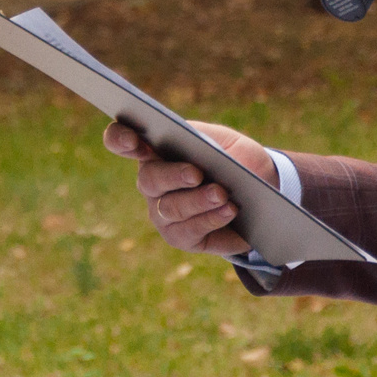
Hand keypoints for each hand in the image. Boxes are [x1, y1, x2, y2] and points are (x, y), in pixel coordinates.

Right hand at [102, 119, 275, 256]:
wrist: (258, 192)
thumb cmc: (236, 160)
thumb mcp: (226, 141)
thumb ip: (210, 143)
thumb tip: (201, 155)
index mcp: (154, 150)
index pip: (120, 141)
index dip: (119, 139)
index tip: (132, 139)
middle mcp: (151, 183)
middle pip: (148, 179)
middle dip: (172, 176)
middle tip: (196, 174)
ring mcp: (161, 212)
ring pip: (171, 208)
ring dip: (198, 200)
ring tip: (222, 195)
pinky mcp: (179, 237)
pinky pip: (189, 231)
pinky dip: (211, 219)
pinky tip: (229, 210)